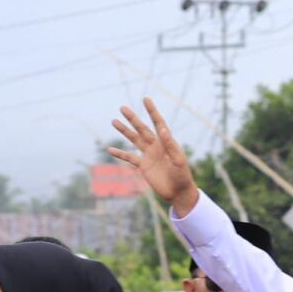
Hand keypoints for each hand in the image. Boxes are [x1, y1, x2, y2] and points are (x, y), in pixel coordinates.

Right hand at [106, 98, 202, 216]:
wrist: (178, 192)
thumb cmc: (182, 175)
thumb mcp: (178, 160)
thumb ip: (170, 144)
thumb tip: (162, 128)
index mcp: (166, 141)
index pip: (158, 122)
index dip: (152, 111)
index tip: (146, 99)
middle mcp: (156, 145)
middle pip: (142, 129)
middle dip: (132, 118)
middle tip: (122, 107)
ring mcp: (149, 155)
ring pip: (134, 139)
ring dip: (124, 131)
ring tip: (114, 121)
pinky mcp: (143, 166)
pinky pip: (129, 158)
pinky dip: (120, 154)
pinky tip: (110, 149)